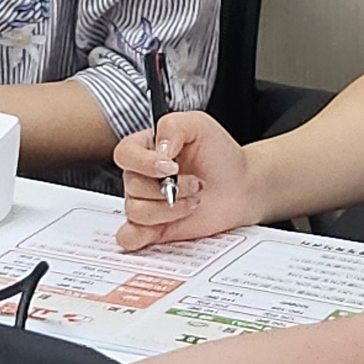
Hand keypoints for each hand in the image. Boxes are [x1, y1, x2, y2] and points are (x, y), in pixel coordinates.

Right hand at [114, 110, 253, 247]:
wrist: (239, 186)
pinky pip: (128, 237)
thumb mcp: (199, 126)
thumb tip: (158, 148)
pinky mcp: (152, 229)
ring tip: (193, 201)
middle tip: (196, 184)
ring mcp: (145, 203)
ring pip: (136, 212)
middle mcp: (141, 176)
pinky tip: (161, 227)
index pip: (125, 154)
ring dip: (170, 209)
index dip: (144, 162)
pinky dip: (139, 236)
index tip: (171, 166)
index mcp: (146, 148)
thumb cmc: (218, 154)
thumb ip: (173, 126)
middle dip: (171, 188)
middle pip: (133, 186)